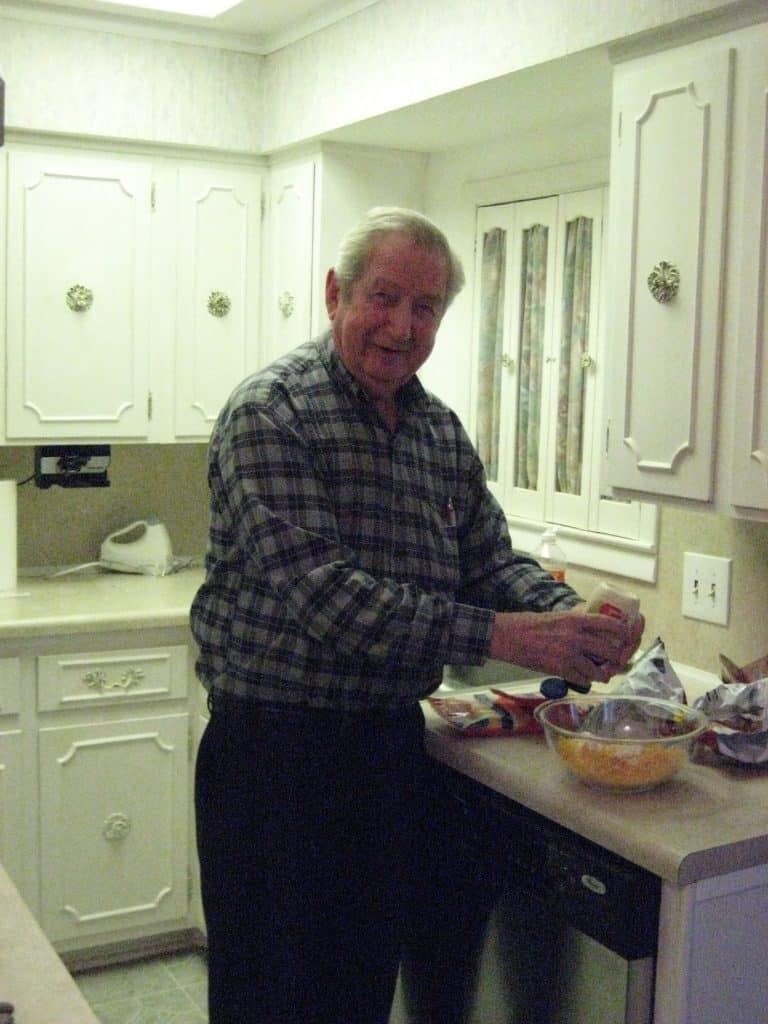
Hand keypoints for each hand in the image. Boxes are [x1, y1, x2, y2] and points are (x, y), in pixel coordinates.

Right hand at [488, 606, 643, 688]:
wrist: (508, 636)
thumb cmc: (528, 624)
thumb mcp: (556, 617)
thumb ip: (574, 623)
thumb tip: (589, 631)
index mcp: (576, 620)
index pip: (609, 624)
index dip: (623, 632)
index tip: (626, 637)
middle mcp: (576, 636)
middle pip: (610, 650)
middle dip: (616, 659)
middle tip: (615, 662)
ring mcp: (569, 654)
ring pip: (599, 670)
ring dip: (602, 674)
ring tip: (601, 675)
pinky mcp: (560, 669)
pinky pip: (582, 680)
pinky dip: (585, 681)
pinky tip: (583, 680)